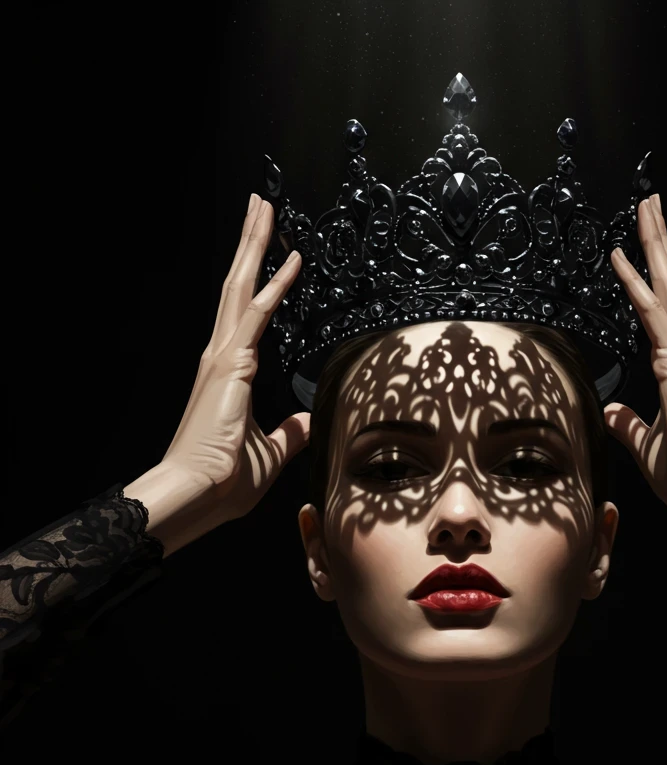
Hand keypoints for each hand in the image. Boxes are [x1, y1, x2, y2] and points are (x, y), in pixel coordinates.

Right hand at [161, 194, 308, 522]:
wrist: (196, 495)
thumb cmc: (223, 481)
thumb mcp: (269, 453)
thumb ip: (289, 434)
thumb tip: (307, 422)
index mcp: (227, 372)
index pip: (246, 312)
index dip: (262, 279)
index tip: (280, 252)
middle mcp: (220, 356)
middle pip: (237, 286)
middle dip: (250, 244)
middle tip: (261, 204)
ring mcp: (222, 358)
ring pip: (241, 287)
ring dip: (254, 246)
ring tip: (264, 207)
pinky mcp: (231, 366)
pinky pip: (257, 314)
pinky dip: (274, 284)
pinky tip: (292, 259)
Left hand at [605, 195, 666, 518]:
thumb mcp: (645, 444)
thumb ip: (629, 424)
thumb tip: (611, 411)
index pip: (661, 310)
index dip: (648, 278)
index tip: (635, 248)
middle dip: (659, 243)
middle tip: (650, 204)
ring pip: (666, 285)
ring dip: (654, 244)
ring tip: (646, 206)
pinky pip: (651, 313)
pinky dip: (635, 283)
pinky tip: (619, 257)